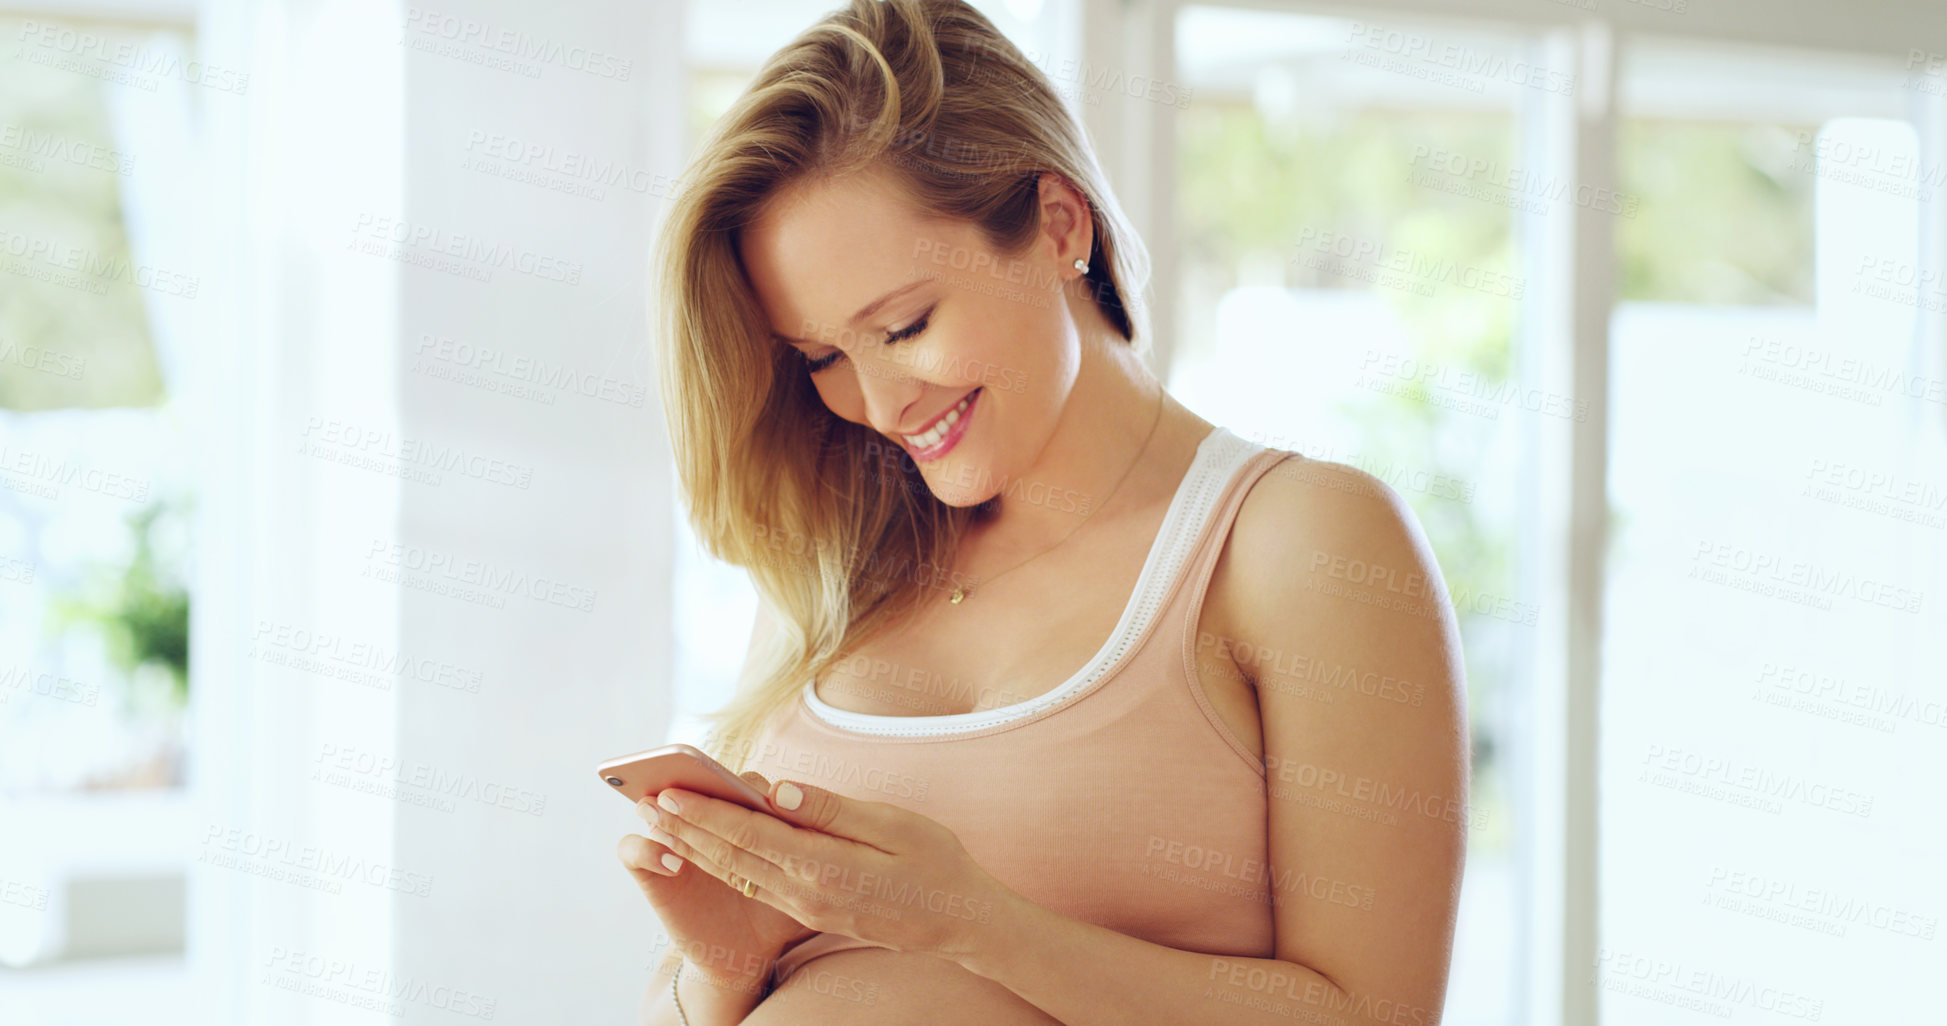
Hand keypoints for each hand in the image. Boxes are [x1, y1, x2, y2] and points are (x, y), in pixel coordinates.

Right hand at [616, 770, 814, 990]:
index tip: (748, 782)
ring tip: (658, 807)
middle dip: (694, 792)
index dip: (742, 787)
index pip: (746, 795)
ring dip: (663, 814)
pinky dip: (646, 852)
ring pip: (667, 824)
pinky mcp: (656, 878)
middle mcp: (713, 831)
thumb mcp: (811, 875)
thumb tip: (782, 797)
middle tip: (690, 778)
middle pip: (701, 805)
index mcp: (754, 826)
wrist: (753, 952)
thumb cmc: (789, 907)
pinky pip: (638, 856)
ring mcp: (679, 853)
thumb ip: (808, 834)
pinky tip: (669, 859)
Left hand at [644, 776, 1012, 957]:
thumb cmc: (935, 862)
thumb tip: (778, 791)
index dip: (707, 813)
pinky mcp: (810, 908)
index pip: (751, 836)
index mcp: (826, 867)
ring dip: (696, 846)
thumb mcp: (896, 825)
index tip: (670, 792)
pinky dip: (723, 861)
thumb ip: (832, 810)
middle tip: (644, 802)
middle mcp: (807, 891)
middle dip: (686, 828)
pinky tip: (705, 846)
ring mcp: (806, 905)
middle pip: (732, 857)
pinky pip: (755, 883)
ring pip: (737, 872)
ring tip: (661, 821)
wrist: (958, 920)